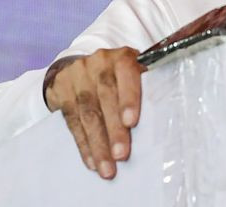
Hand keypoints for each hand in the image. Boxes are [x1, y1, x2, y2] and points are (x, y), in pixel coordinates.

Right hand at [44, 47, 144, 178]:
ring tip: (107, 168)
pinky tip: (92, 162)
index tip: (131, 123)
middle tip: (121, 155)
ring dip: (98, 144)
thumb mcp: (134, 71)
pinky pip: (72, 123)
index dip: (128, 99)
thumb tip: (165, 115)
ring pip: (87, 114)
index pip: (125, 74)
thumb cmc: (119, 74)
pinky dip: (83, 145)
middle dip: (113, 130)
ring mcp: (76, 78)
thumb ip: (146, 86)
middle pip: (105, 98)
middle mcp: (97, 64)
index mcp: (121, 57)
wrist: (80, 66)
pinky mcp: (60, 93)